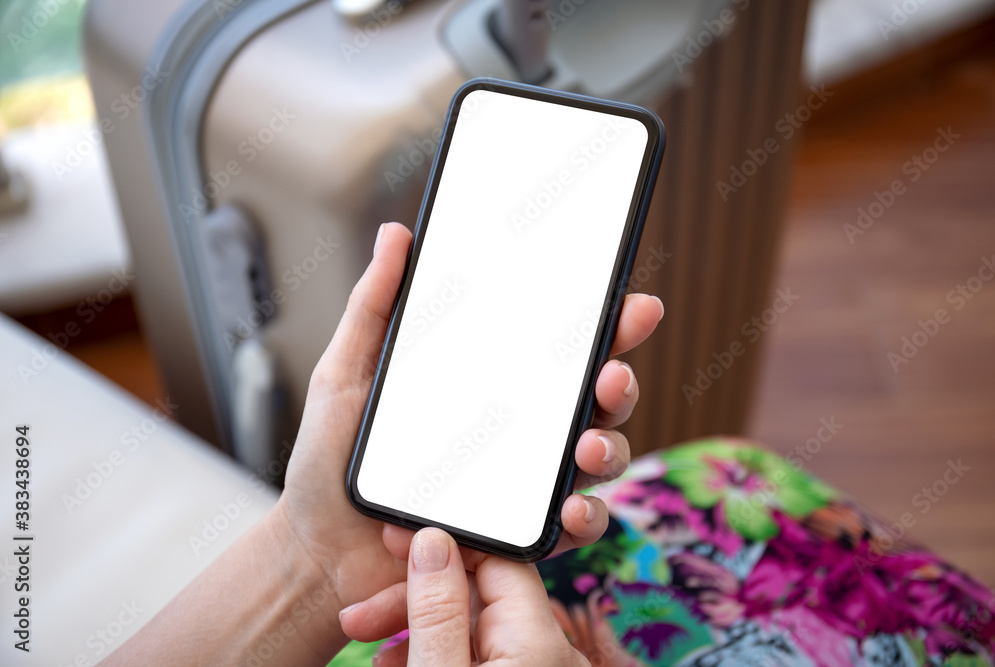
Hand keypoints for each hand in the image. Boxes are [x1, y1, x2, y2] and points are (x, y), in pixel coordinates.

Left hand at [274, 222, 662, 633]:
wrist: (314, 552)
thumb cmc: (329, 464)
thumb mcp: (345, 375)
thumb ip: (374, 308)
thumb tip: (398, 235)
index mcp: (489, 387)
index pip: (558, 350)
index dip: (603, 326)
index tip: (627, 303)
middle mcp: (518, 433)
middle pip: (592, 401)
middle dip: (619, 381)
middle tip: (611, 372)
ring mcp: (522, 487)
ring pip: (596, 460)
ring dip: (610, 447)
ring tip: (588, 443)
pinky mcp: (517, 540)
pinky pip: (571, 528)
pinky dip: (585, 518)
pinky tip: (571, 508)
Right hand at [340, 527, 588, 665]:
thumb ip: (437, 612)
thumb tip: (432, 542)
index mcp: (539, 641)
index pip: (496, 559)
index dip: (441, 547)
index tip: (392, 544)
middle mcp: (548, 652)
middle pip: (479, 593)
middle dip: (415, 597)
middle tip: (358, 614)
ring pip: (472, 626)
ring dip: (416, 627)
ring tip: (363, 641)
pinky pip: (477, 653)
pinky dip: (436, 653)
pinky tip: (393, 660)